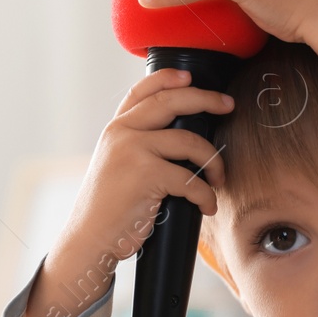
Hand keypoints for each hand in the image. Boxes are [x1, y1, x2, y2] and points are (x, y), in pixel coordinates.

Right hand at [17, 68, 231, 316]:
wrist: (89, 239)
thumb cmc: (109, 209)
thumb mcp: (116, 165)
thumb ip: (137, 144)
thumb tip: (182, 135)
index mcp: (115, 128)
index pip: (142, 90)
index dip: (168, 78)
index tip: (191, 77)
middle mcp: (122, 133)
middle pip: (172, 101)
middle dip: (206, 99)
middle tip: (228, 105)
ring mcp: (132, 151)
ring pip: (189, 141)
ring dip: (212, 161)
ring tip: (218, 178)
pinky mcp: (145, 175)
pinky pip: (190, 179)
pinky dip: (205, 195)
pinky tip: (207, 206)